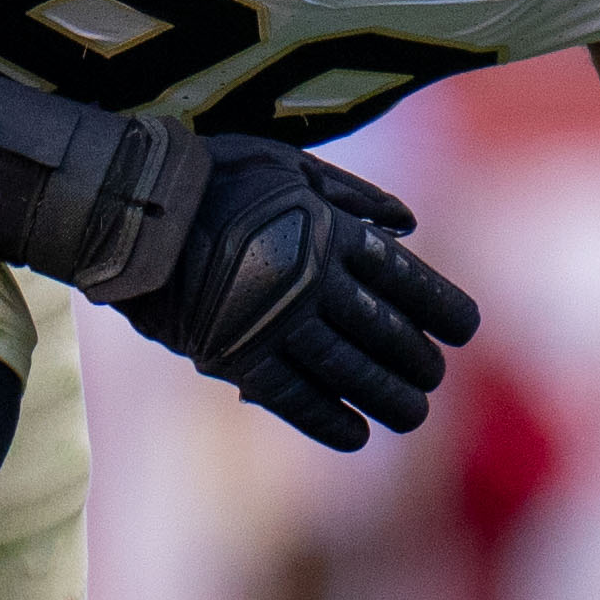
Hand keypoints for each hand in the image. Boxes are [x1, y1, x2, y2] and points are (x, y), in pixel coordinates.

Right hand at [111, 140, 479, 450]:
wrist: (133, 210)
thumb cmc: (213, 178)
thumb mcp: (289, 165)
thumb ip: (351, 195)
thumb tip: (409, 225)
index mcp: (329, 231)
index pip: (405, 280)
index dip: (441, 308)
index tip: (465, 330)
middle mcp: (312, 281)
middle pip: (384, 332)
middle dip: (417, 359)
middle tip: (432, 376)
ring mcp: (275, 322)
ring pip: (349, 371)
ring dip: (387, 397)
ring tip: (413, 414)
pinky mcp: (238, 357)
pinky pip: (295, 398)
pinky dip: (329, 419)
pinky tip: (356, 434)